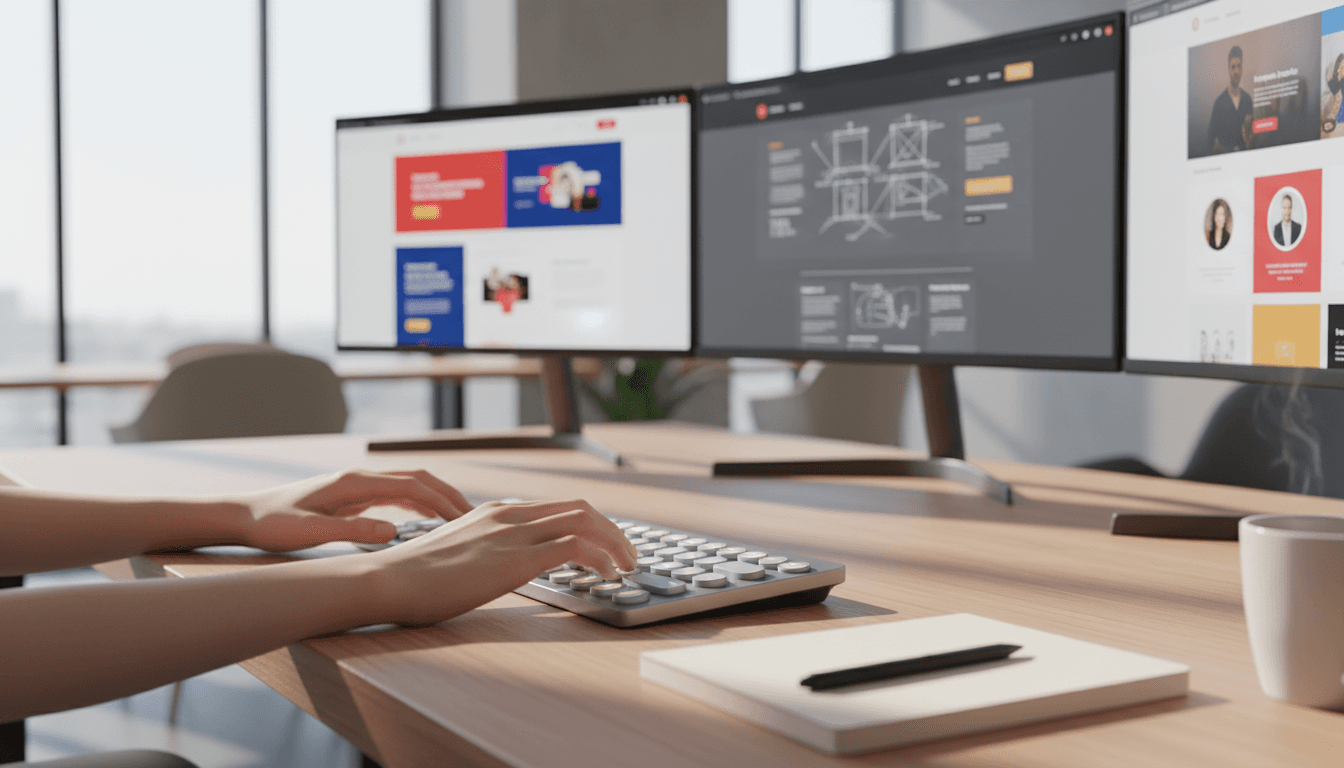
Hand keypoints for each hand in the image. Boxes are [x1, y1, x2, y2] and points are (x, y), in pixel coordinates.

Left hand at [230, 469, 474, 551]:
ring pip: (409, 485)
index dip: (442, 502)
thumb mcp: (309, 533)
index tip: (465, 520)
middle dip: (448, 496)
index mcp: (354, 483)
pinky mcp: (353, 496)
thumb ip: (352, 532)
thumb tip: (394, 532)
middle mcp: (360, 479)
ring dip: (436, 499)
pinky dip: (419, 505)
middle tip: (475, 518)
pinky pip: (396, 496)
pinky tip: (429, 521)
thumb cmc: (273, 524)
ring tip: (460, 520)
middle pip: (418, 479)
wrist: (245, 515)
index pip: (412, 486)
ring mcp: (357, 485)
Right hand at [366, 498, 638, 625]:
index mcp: (496, 511)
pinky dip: (601, 558)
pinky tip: (607, 576)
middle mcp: (509, 514)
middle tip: (629, 556)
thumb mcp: (459, 556)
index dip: (591, 524)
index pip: (559, 507)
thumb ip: (486, 553)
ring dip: (616, 544)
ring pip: (585, 521)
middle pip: (581, 507)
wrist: (389, 580)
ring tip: (627, 567)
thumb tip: (504, 569)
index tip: (606, 546)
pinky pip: (575, 546)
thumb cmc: (414, 578)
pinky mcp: (517, 557)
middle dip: (613, 531)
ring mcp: (514, 532)